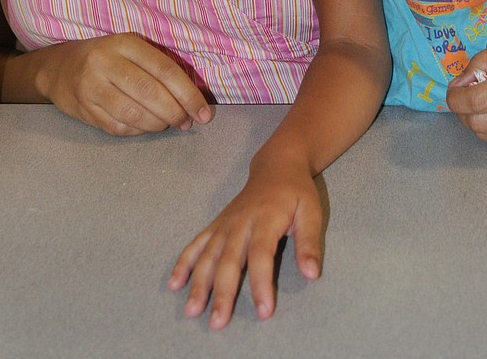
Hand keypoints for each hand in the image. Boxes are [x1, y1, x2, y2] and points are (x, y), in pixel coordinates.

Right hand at [29, 32, 212, 135]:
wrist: (60, 67)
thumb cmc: (109, 57)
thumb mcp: (132, 49)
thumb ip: (159, 66)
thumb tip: (194, 96)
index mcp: (125, 43)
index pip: (164, 70)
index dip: (188, 94)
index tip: (203, 112)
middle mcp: (105, 62)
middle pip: (149, 93)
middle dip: (175, 112)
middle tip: (187, 122)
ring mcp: (91, 87)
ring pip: (133, 114)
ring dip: (158, 124)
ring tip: (169, 124)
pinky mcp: (83, 109)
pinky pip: (118, 128)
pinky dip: (139, 132)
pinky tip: (147, 127)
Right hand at [168, 157, 322, 329]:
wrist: (277, 165)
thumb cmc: (296, 192)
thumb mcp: (311, 211)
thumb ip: (309, 242)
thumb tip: (311, 274)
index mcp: (266, 218)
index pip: (261, 254)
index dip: (261, 283)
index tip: (264, 311)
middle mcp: (241, 222)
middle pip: (228, 259)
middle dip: (222, 292)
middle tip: (218, 322)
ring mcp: (226, 223)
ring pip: (208, 254)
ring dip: (198, 282)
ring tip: (191, 310)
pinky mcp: (217, 224)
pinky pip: (197, 243)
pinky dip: (184, 262)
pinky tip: (174, 283)